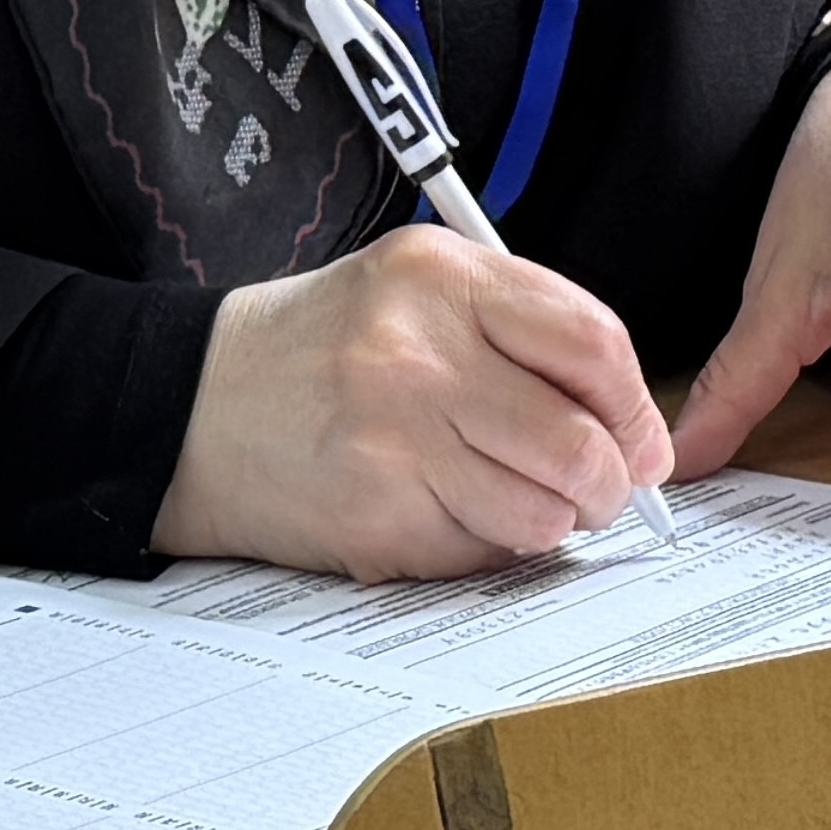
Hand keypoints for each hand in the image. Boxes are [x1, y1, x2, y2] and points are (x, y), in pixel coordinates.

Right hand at [155, 224, 675, 579]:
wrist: (188, 407)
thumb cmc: (314, 350)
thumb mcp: (411, 290)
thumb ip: (519, 330)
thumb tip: (629, 423)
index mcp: (440, 278)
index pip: (593, 343)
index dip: (636, 406)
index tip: (642, 439)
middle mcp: (418, 352)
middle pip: (580, 443)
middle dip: (608, 485)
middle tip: (599, 491)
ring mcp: (395, 439)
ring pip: (541, 512)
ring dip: (550, 522)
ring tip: (514, 500)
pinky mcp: (377, 516)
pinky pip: (481, 551)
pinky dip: (485, 546)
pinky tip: (444, 512)